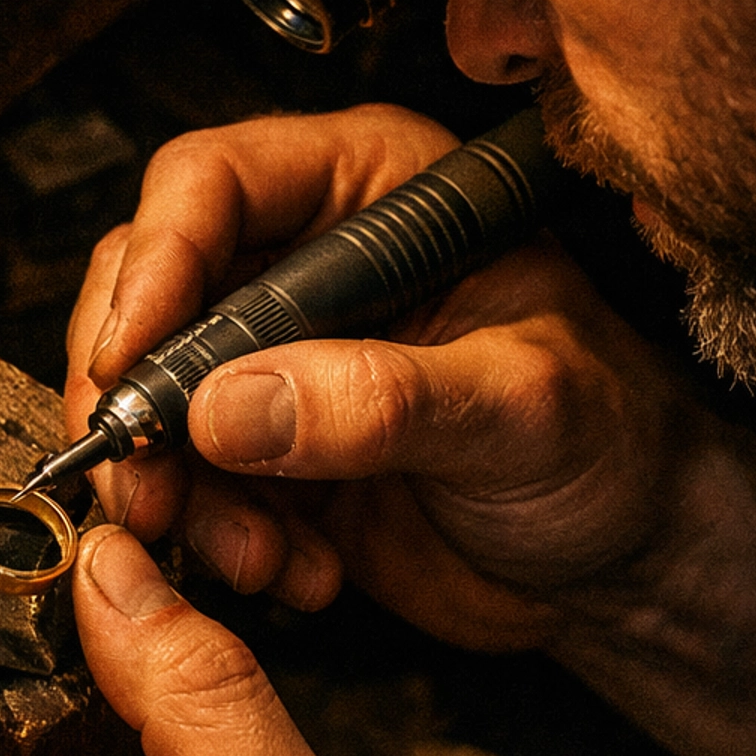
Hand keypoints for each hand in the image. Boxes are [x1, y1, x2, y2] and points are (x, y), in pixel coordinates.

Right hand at [67, 102, 687, 648]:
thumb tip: (230, 406)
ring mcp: (275, 361)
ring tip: (251, 554)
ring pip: (146, 394)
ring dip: (171, 487)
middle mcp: (307, 262)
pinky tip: (290, 574)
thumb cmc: (613, 446)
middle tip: (145, 481)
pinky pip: (180, 482)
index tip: (128, 364)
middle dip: (133, 396)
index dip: (155, 265)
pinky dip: (209, 538)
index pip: (213, 182)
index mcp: (376, 193)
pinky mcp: (262, 453)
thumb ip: (383, 400)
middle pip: (147, 286)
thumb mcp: (520, 409)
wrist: (626, 562)